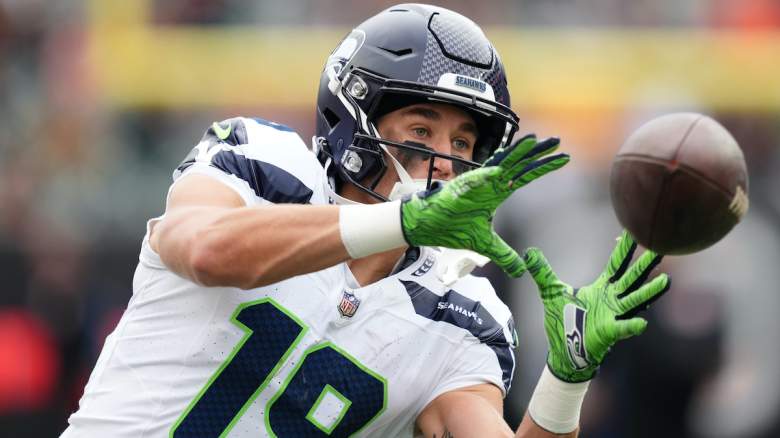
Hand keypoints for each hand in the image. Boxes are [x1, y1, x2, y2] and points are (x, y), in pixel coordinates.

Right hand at [400, 135, 569, 276]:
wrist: (429, 227)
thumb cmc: (453, 229)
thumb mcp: (486, 245)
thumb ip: (505, 255)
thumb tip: (520, 271)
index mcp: (497, 191)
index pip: (526, 175)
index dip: (544, 167)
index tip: (564, 158)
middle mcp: (490, 182)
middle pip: (519, 163)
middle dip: (539, 152)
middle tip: (557, 141)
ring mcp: (478, 181)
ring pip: (501, 163)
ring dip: (517, 152)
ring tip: (535, 141)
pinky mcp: (462, 186)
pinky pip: (478, 178)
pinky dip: (489, 172)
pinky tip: (501, 168)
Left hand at [524, 231, 669, 381]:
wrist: (564, 350)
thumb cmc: (562, 321)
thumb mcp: (550, 292)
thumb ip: (542, 273)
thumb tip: (529, 253)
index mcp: (601, 288)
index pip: (616, 264)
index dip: (624, 249)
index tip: (634, 232)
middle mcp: (611, 299)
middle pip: (632, 277)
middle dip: (645, 264)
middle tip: (662, 249)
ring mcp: (613, 315)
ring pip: (635, 300)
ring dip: (649, 291)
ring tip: (666, 281)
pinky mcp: (609, 333)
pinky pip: (623, 328)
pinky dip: (631, 325)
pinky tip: (641, 323)